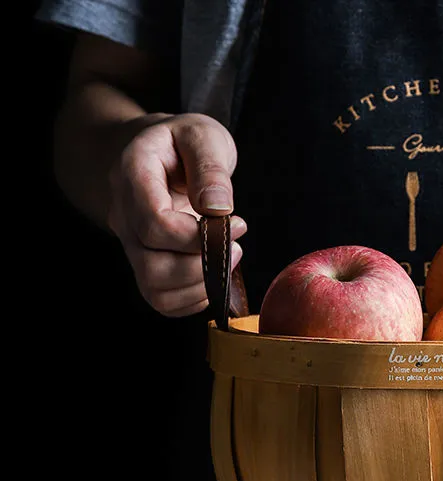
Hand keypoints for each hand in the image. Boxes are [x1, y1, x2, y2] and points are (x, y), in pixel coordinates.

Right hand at [107, 112, 245, 316]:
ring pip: (155, 289)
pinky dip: (193, 299)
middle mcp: (123, 216)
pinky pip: (162, 300)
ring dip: (200, 285)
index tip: (235, 223)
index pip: (154, 225)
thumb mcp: (202, 136)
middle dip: (203, 266)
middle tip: (235, 246)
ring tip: (226, 260)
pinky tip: (213, 275)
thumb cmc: (181, 144)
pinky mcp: (145, 264)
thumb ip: (210, 166)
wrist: (156, 155)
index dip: (198, 236)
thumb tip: (217, 208)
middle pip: (152, 265)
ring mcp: (131, 245)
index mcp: (131, 176)